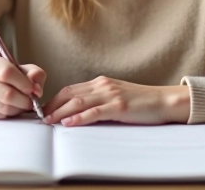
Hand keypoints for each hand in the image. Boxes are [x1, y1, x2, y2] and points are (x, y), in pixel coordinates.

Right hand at [0, 51, 45, 118]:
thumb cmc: (6, 74)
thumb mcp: (22, 69)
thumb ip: (34, 74)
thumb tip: (37, 89)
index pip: (7, 72)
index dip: (24, 83)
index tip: (33, 89)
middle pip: (6, 94)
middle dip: (24, 100)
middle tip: (31, 102)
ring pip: (3, 108)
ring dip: (17, 109)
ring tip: (20, 104)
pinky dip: (8, 115)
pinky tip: (9, 108)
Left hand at [42, 76, 189, 126]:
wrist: (164, 101)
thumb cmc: (141, 102)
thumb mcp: (117, 97)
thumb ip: (99, 100)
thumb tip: (78, 112)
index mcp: (101, 82)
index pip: (70, 89)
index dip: (54, 99)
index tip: (43, 110)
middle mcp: (103, 85)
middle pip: (69, 93)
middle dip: (52, 106)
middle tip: (39, 117)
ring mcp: (111, 95)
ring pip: (78, 102)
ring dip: (60, 112)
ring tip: (48, 121)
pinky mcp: (119, 107)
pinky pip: (94, 111)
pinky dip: (78, 117)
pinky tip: (68, 123)